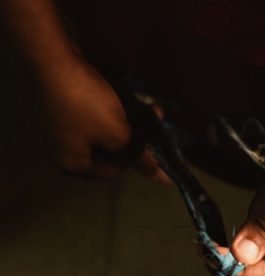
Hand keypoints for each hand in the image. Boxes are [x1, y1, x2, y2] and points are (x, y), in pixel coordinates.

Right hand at [38, 55, 165, 180]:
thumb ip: (141, 157)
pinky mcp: (63, 108)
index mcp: (74, 164)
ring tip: (145, 110)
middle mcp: (63, 150)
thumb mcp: (119, 135)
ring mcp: (61, 128)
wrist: (54, 61)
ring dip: (126, 122)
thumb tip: (163, 178)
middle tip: (152, 125)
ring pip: (103, 132)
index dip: (134, 159)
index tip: (149, 143)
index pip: (113, 172)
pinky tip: (126, 99)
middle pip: (108, 152)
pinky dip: (111, 110)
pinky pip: (93, 116)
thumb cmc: (87, 105)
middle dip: (133, 137)